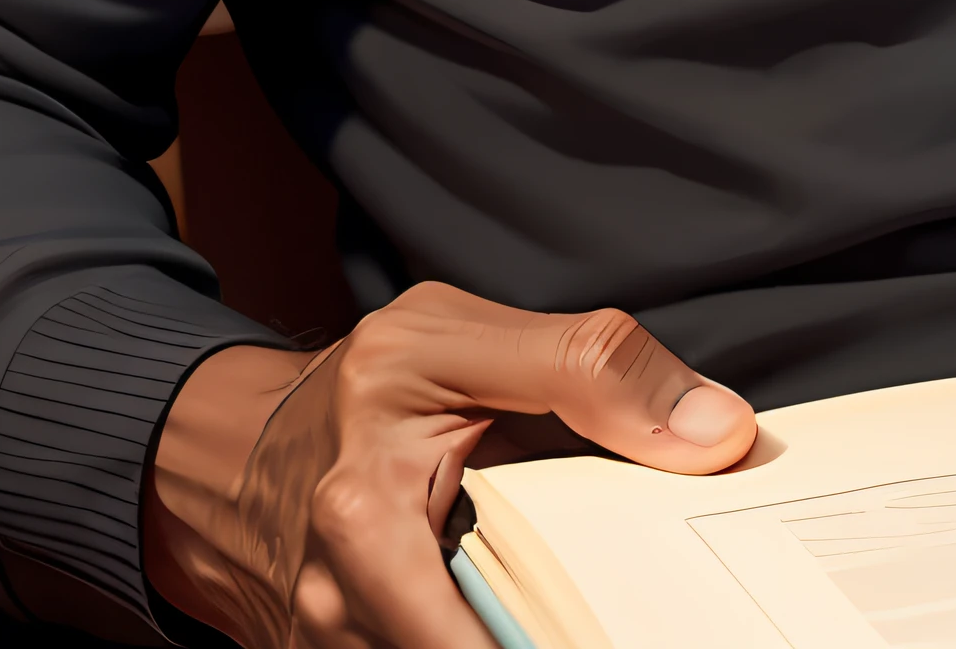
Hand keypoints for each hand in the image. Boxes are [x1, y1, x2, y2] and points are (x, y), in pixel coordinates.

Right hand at [144, 285, 756, 648]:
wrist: (238, 450)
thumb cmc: (359, 387)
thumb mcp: (454, 337)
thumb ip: (586, 367)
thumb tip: (717, 432)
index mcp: (367, 513)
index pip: (485, 636)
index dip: (572, 640)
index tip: (647, 621)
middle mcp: (345, 604)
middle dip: (564, 633)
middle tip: (643, 608)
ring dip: (534, 635)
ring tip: (607, 605)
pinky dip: (499, 638)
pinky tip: (540, 617)